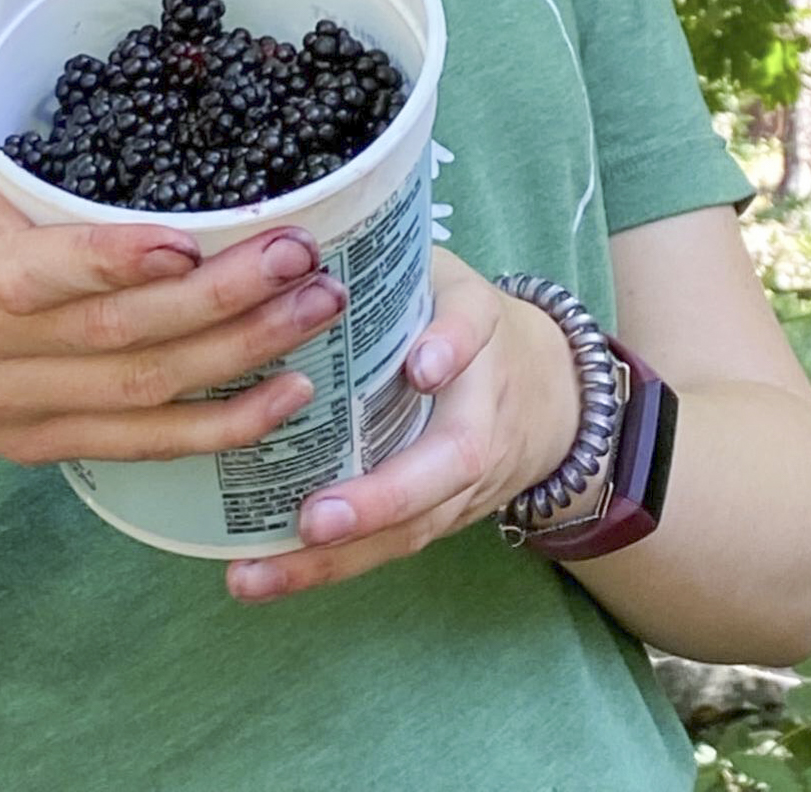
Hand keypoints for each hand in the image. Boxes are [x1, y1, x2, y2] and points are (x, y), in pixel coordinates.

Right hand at [0, 0, 350, 467]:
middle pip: (109, 333)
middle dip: (218, 300)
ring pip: (134, 392)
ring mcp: (7, 397)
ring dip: (237, 356)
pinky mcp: (37, 440)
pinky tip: (288, 398)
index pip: (31, 269)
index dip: (111, 262)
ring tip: (322, 308)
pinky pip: (135, 443)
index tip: (193, 233)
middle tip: (306, 256)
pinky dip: (215, 430)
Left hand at [225, 246, 580, 602]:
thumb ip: (391, 255)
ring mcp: (467, 478)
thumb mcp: (446, 273)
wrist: (555, 392)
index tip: (423, 364)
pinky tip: (257, 577)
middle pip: (449, 463)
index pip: (475, 328)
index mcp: (484, 331)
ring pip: (412, 526)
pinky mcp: (442, 515)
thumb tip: (296, 232)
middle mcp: (484, 412)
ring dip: (334, 558)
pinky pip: (390, 546)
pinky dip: (326, 568)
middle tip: (315, 517)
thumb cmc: (469, 319)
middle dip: (382, 497)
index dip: (451, 344)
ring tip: (255, 572)